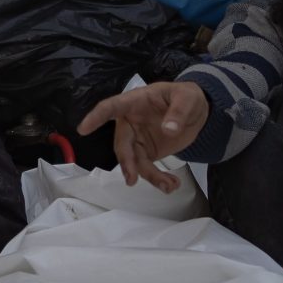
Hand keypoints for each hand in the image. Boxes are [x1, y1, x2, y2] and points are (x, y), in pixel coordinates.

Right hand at [74, 81, 209, 191]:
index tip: (83, 129)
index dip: (96, 117)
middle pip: (121, 143)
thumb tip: (168, 130)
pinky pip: (147, 169)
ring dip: (149, 176)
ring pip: (134, 161)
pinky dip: (158, 179)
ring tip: (168, 186)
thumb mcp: (188, 97)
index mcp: (135, 102)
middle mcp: (131, 122)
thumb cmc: (187, 97)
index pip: (111, 107)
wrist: (198, 112)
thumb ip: (178, 112)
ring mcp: (138, 140)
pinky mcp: (148, 153)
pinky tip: (171, 184)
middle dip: (126, 162)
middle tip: (132, 179)